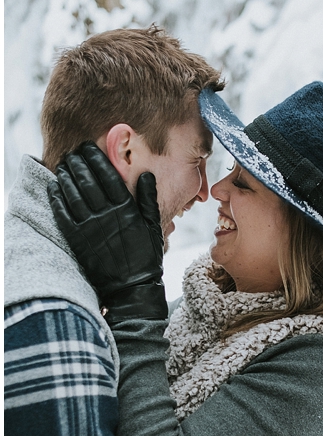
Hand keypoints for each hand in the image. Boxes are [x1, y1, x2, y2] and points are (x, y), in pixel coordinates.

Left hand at [47, 141, 166, 324]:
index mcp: (127, 210)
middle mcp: (107, 215)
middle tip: (73, 152)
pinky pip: (63, 212)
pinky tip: (55, 186)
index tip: (90, 147)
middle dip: (79, 162)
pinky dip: (57, 196)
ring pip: (73, 193)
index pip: (108, 176)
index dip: (97, 159)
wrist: (132, 288)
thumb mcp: (154, 227)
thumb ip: (148, 200)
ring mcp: (90, 227)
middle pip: (88, 180)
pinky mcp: (77, 239)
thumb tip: (147, 175)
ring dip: (66, 175)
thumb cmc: (146, 257)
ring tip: (64, 164)